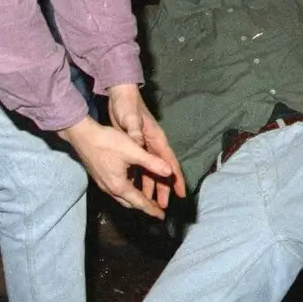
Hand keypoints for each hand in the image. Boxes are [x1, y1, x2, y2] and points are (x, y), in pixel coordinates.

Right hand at [60, 113, 180, 219]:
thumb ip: (152, 162)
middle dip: (143, 206)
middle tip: (156, 208)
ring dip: (134, 199)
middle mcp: (110, 189)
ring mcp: (103, 183)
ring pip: (122, 197)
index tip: (162, 216)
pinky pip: (115, 190)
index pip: (139, 203)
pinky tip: (130, 183)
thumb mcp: (133, 151)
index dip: (152, 209)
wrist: (82, 136)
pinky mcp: (99, 177)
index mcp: (119, 186)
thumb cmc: (107, 142)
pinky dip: (126, 191)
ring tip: (145, 198)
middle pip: (130, 203)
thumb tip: (170, 172)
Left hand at [106, 84, 185, 208]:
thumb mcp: (130, 119)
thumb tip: (140, 145)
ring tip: (151, 202)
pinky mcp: (136, 146)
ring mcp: (145, 146)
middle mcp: (153, 144)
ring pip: (151, 170)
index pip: (170, 162)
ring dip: (152, 185)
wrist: (120, 95)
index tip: (182, 194)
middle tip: (164, 206)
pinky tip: (137, 188)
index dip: (176, 179)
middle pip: (162, 170)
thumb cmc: (127, 106)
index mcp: (156, 139)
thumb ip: (135, 132)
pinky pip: (142, 166)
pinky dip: (142, 178)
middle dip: (164, 188)